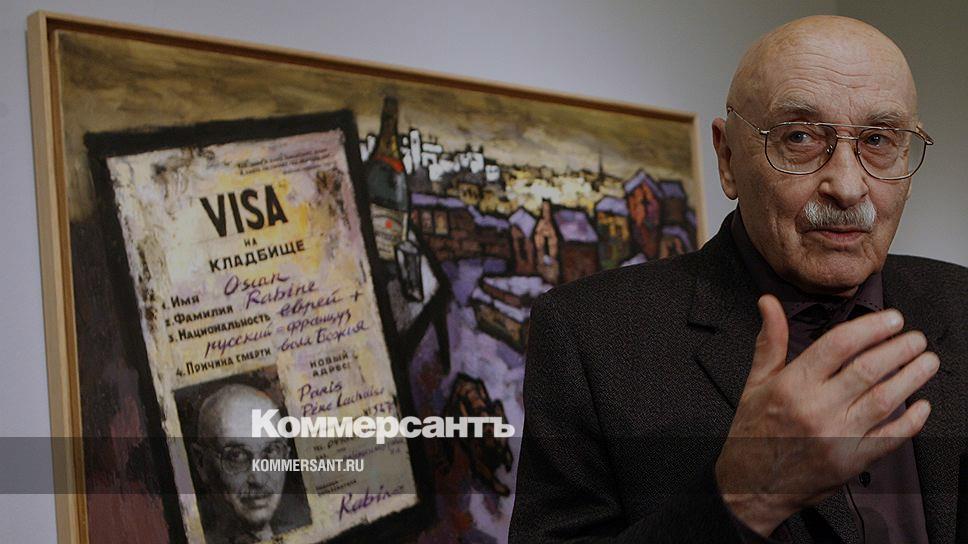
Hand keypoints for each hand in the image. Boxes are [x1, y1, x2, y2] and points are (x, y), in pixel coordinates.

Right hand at [715, 295, 938, 535]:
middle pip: (868, 369)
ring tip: (927, 361)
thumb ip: (770, 341)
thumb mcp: (754, 383)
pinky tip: (922, 405)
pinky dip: (911, 421)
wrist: (751, 485)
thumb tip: (769, 302)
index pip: (838, 345)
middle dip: (899, 348)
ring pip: (885, 400)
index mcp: (791, 385)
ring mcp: (836, 436)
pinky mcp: (851, 461)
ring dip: (912, 377)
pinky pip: (890, 438)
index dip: (870, 328)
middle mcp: (816, 408)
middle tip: (916, 338)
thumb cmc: (753, 432)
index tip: (892, 319)